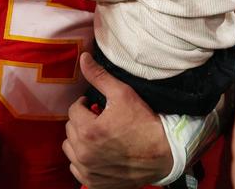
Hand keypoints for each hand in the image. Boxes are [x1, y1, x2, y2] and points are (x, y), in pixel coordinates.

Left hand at [63, 53, 170, 188]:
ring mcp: (88, 170)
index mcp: (88, 130)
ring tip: (97, 136)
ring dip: (79, 140)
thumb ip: (99, 76)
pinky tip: (98, 154)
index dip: (85, 105)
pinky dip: (83, 161)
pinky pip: (77, 169)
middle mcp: (84, 153)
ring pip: (70, 149)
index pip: (74, 110)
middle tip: (99, 120)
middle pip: (70, 129)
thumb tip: (82, 58)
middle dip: (82, 121)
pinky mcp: (93, 183)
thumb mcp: (123, 94)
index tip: (96, 106)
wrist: (164, 153)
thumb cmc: (144, 122)